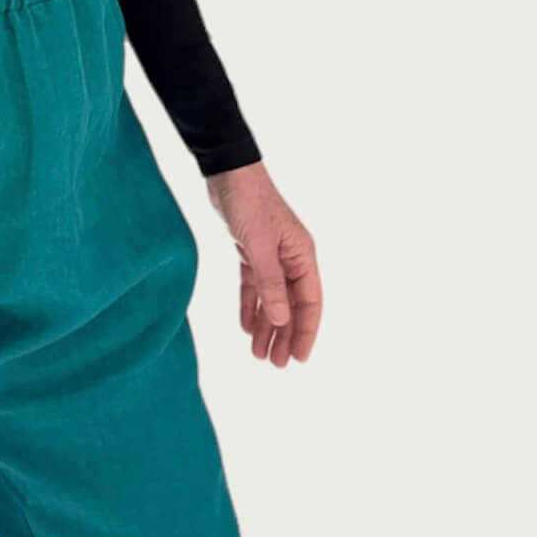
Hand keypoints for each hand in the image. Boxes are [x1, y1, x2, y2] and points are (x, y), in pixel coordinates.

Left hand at [203, 161, 321, 366]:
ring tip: (259, 354)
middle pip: (292, 305)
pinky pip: (254, 286)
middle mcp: (291, 257)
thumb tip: (283, 320)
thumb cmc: (248, 202)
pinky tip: (246, 327)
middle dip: (285, 335)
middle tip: (276, 364)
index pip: (310, 302)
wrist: (226, 172)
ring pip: (273, 298)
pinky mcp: (251, 250)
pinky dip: (251, 305)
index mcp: (302, 255)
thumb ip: (271, 283)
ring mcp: (272, 254)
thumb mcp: (259, 247)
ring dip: (268, 325)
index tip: (299, 358)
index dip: (306, 331)